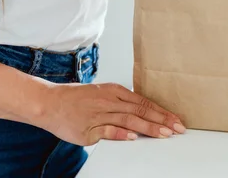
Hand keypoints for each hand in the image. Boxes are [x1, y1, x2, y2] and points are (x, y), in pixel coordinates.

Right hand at [40, 83, 185, 145]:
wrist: (49, 102)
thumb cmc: (77, 99)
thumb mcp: (103, 93)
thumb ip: (122, 103)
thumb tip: (143, 111)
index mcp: (115, 91)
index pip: (144, 102)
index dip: (162, 112)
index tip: (176, 119)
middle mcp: (109, 101)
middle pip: (140, 111)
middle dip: (162, 120)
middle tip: (178, 128)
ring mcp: (99, 114)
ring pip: (129, 120)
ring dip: (148, 127)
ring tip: (164, 134)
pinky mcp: (88, 130)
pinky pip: (107, 131)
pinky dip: (121, 133)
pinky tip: (134, 137)